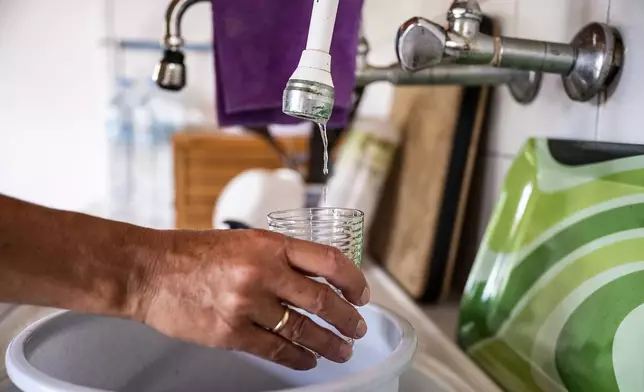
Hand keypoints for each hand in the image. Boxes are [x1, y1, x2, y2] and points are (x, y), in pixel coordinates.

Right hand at [139, 229, 369, 370]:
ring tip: (340, 349)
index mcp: (270, 244)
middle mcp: (263, 273)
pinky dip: (297, 358)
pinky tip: (307, 360)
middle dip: (347, 319)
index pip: (329, 261)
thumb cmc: (193, 253)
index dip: (354, 281)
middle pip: (322, 300)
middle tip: (356, 328)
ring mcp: (247, 305)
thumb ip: (279, 257)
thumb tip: (315, 277)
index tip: (361, 295)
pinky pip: (276, 350)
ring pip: (303, 330)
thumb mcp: (244, 241)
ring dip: (328, 343)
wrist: (149, 271)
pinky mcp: (231, 333)